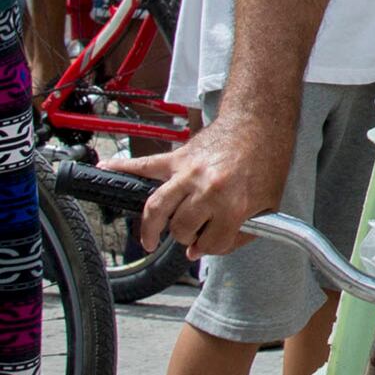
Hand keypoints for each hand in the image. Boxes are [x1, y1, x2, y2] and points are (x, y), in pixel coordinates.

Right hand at [109, 106, 292, 256]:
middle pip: (181, 229)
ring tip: (150, 239)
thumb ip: (241, 234)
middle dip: (187, 236)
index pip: (210, 243)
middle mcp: (207, 189)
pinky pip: (144, 166)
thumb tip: (200, 251)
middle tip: (193, 232)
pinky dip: (121, 168)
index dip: (213, 246)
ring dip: (152, 227)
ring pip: (157, 209)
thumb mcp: (269, 205)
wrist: (260, 123)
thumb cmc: (267, 163)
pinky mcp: (178, 158)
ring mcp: (189, 173)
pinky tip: (105, 169)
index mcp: (233, 203)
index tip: (213, 242)